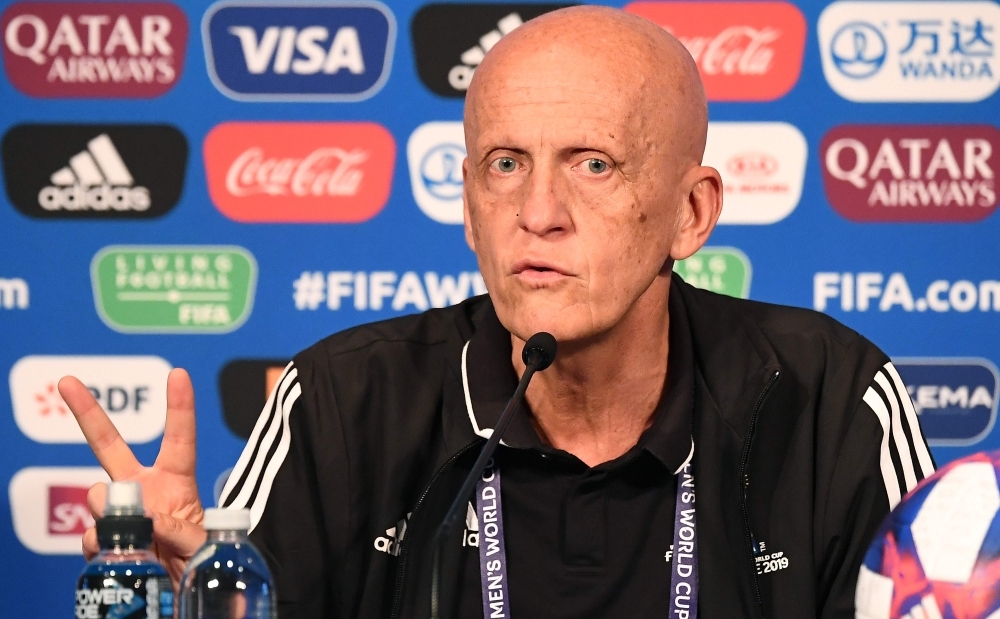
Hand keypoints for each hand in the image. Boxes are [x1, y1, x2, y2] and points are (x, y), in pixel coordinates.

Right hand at [58, 368, 206, 586]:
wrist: (181, 597)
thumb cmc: (203, 562)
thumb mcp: (205, 543)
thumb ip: (182, 529)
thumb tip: (147, 517)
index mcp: (177, 482)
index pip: (180, 439)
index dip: (179, 406)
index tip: (178, 373)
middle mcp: (144, 491)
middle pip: (109, 446)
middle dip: (87, 412)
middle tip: (67, 381)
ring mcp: (120, 515)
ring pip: (97, 495)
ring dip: (109, 507)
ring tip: (134, 530)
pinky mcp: (104, 542)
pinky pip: (90, 535)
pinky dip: (99, 542)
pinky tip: (115, 550)